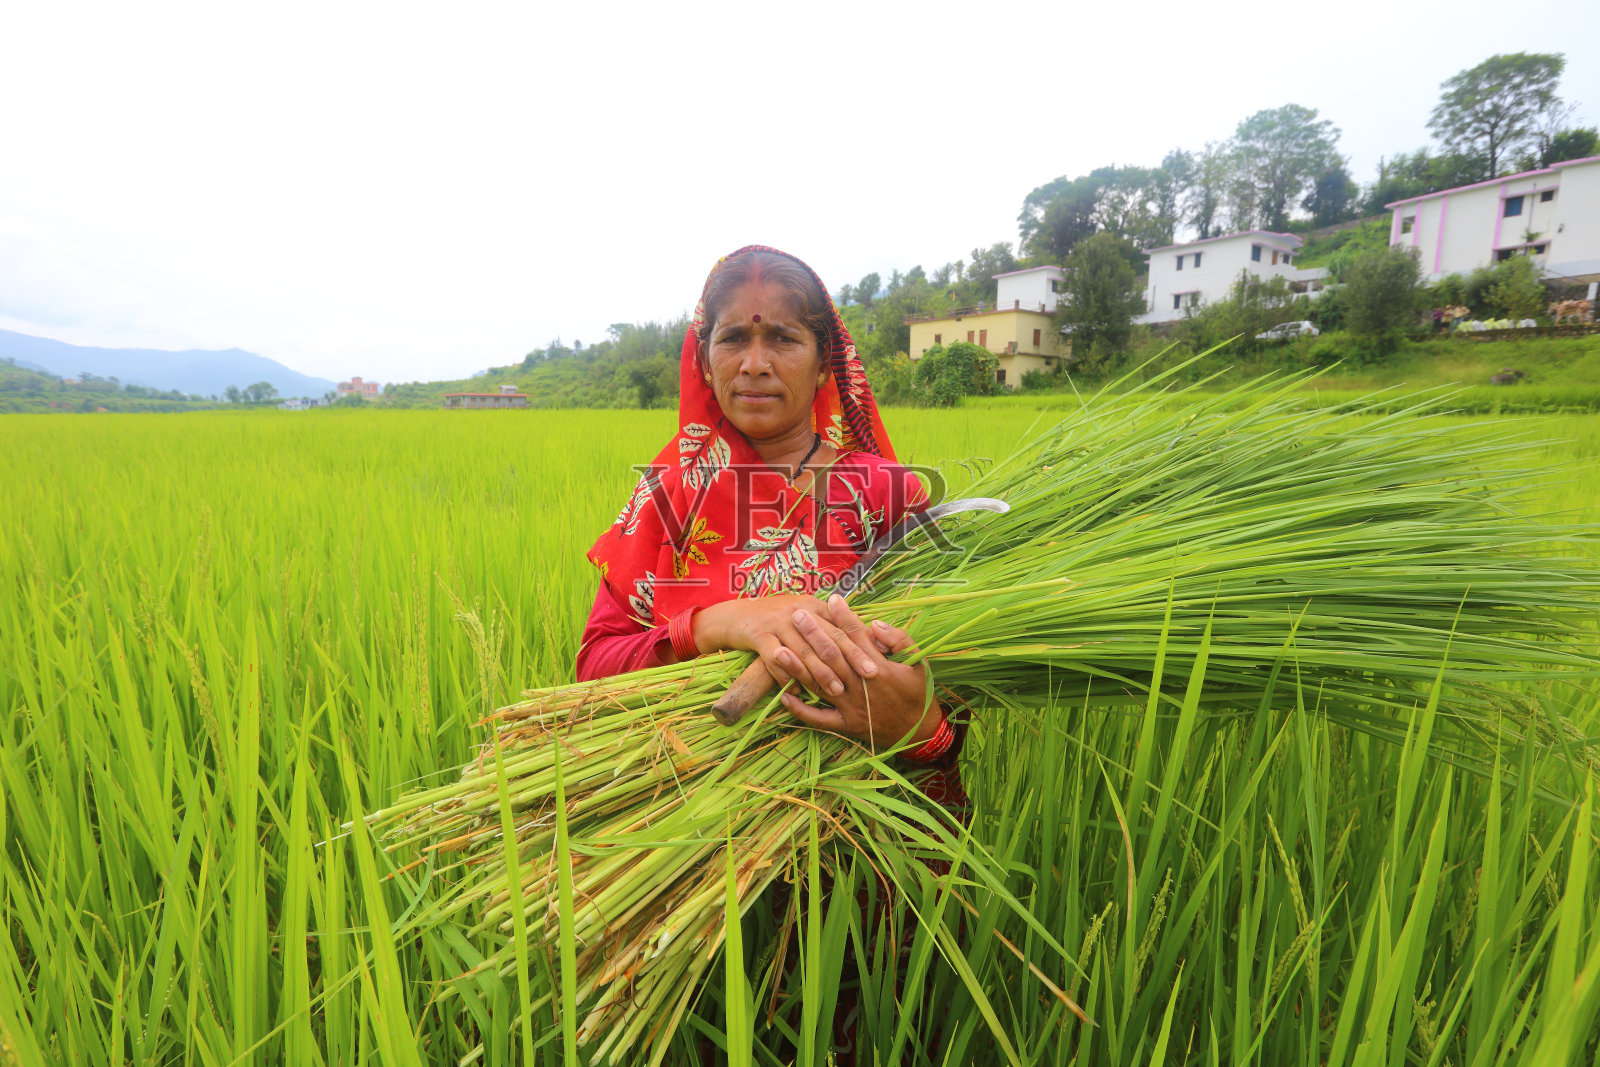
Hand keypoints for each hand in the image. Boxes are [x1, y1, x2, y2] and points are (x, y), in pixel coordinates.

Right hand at [691, 593, 878, 697]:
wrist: (736, 614)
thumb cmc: (779, 619)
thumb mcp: (806, 614)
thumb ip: (832, 625)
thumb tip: (870, 636)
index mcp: (813, 605)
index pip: (842, 625)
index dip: (862, 642)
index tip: (880, 658)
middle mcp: (797, 610)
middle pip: (827, 636)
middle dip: (849, 657)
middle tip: (868, 675)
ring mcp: (777, 623)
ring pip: (803, 650)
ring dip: (821, 672)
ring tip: (836, 690)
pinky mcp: (758, 635)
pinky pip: (774, 660)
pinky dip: (786, 677)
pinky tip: (796, 694)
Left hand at [779, 595, 939, 750]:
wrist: (920, 734)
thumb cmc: (919, 695)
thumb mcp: (920, 663)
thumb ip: (901, 640)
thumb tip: (875, 624)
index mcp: (881, 668)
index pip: (857, 637)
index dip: (844, 616)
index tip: (832, 599)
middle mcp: (861, 686)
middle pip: (832, 655)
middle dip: (813, 634)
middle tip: (797, 615)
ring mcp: (851, 707)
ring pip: (819, 684)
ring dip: (798, 667)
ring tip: (779, 649)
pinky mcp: (845, 724)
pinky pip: (818, 719)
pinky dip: (800, 710)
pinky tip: (782, 696)